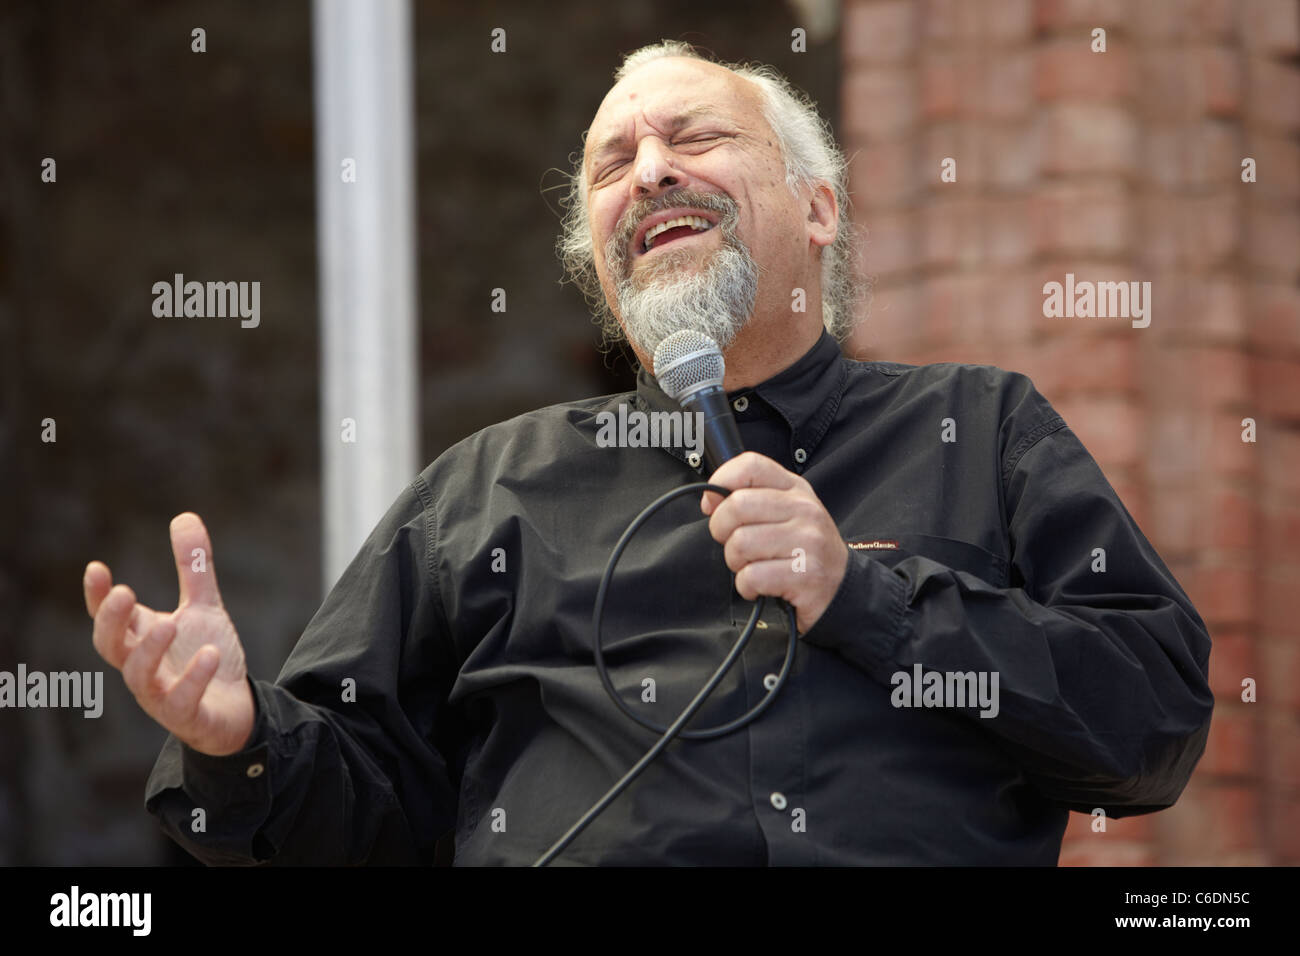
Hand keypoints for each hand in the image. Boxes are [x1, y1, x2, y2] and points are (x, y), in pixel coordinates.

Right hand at [85, 512, 254, 755]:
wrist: (234, 710)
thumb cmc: (206, 657)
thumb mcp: (203, 607)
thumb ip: (193, 568)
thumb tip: (184, 516)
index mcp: (142, 638)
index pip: (110, 618)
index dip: (98, 597)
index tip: (97, 568)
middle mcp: (144, 666)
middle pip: (110, 647)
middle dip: (111, 621)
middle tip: (124, 593)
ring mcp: (161, 694)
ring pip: (138, 677)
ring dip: (149, 650)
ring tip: (172, 623)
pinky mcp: (187, 716)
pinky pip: (181, 702)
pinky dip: (193, 678)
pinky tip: (210, 653)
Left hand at [701, 452, 847, 633]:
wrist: (842, 586)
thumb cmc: (804, 549)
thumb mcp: (786, 513)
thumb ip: (752, 499)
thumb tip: (711, 499)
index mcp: (795, 489)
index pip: (751, 466)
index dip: (720, 481)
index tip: (713, 504)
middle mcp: (804, 510)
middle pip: (736, 506)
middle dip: (722, 531)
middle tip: (735, 544)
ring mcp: (808, 541)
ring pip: (740, 543)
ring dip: (736, 563)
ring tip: (753, 566)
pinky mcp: (806, 575)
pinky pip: (751, 576)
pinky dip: (746, 586)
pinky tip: (761, 586)